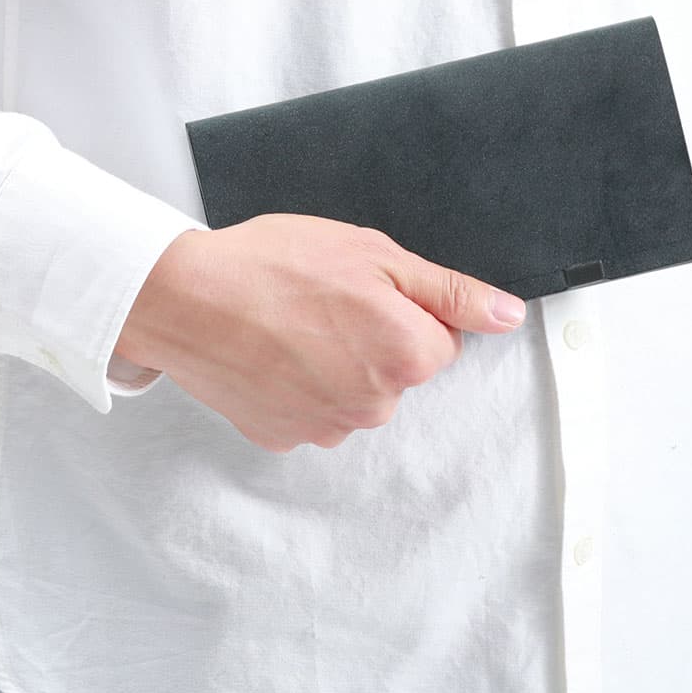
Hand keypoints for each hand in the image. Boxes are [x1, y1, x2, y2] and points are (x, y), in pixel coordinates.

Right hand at [113, 213, 527, 451]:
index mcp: (408, 355)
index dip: (406, 308)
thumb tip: (508, 315)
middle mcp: (376, 405)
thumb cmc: (275, 265)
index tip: (363, 290)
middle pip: (399, 370)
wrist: (183, 297)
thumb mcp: (374, 255)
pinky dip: (298, 385)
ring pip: (356, 393)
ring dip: (336, 364)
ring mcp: (327, 427)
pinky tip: (270, 352)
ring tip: (289, 324)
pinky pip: (312, 410)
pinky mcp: (284, 437)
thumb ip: (450, 292)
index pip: (441, 340)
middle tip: (322, 301)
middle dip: (373, 338)